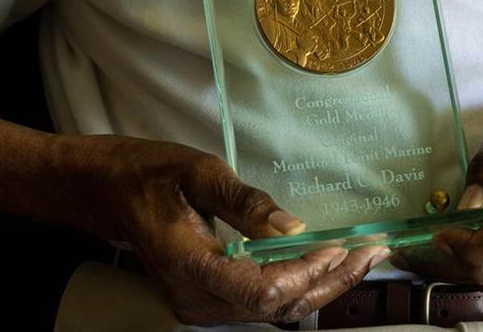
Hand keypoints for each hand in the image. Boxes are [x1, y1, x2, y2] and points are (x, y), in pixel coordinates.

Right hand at [70, 135, 389, 323]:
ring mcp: (200, 304)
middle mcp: (195, 299)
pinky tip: (327, 263)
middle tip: (374, 252)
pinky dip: (299, 284)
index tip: (342, 246)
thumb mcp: (198, 173)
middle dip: (331, 281)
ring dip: (321, 284)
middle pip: (276, 308)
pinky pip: (262, 302)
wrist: (107, 191)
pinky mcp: (208, 298)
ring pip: (274, 310)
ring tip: (363, 256)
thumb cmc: (149, 173)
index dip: (306, 273)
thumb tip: (296, 229)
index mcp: (189, 266)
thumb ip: (246, 203)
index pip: (261, 291)